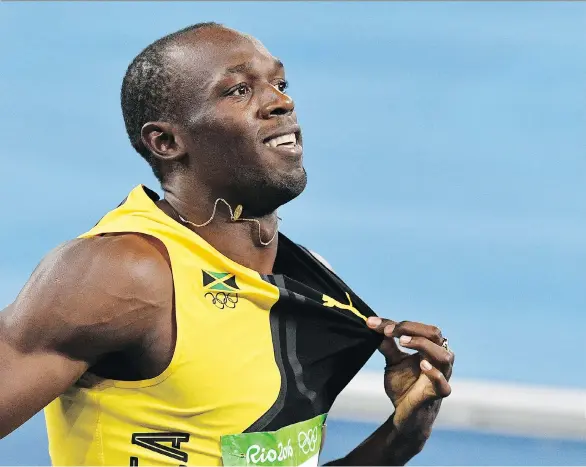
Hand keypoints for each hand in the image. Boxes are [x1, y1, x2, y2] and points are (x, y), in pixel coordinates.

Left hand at [366, 317, 453, 439]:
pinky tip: (422, 365)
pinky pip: (443, 384)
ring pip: (444, 355)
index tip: (374, 324)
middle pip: (434, 334)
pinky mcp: (438, 394)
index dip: (398, 324)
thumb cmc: (404, 385)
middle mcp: (439, 358)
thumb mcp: (393, 362)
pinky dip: (434, 373)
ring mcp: (442, 376)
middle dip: (410, 329)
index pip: (418, 328)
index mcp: (430, 347)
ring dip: (422, 345)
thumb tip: (373, 325)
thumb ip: (387, 345)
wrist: (404, 414)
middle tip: (389, 331)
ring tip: (403, 342)